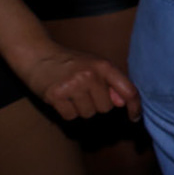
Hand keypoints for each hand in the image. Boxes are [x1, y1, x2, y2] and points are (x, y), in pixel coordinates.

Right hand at [15, 45, 140, 121]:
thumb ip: (111, 82)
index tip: (135, 117)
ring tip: (71, 93)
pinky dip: (67, 112)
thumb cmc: (71, 63)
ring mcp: (73, 85)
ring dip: (81, 108)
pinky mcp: (56, 96)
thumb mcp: (95, 66)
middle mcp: (90, 75)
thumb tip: (122, 103)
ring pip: (88, 114)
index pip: (128, 90)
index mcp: (104, 66)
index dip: (135, 106)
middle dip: (96, 104)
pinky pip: (71, 117)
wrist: (38, 56)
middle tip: (83, 90)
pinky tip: (62, 98)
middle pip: (105, 108)